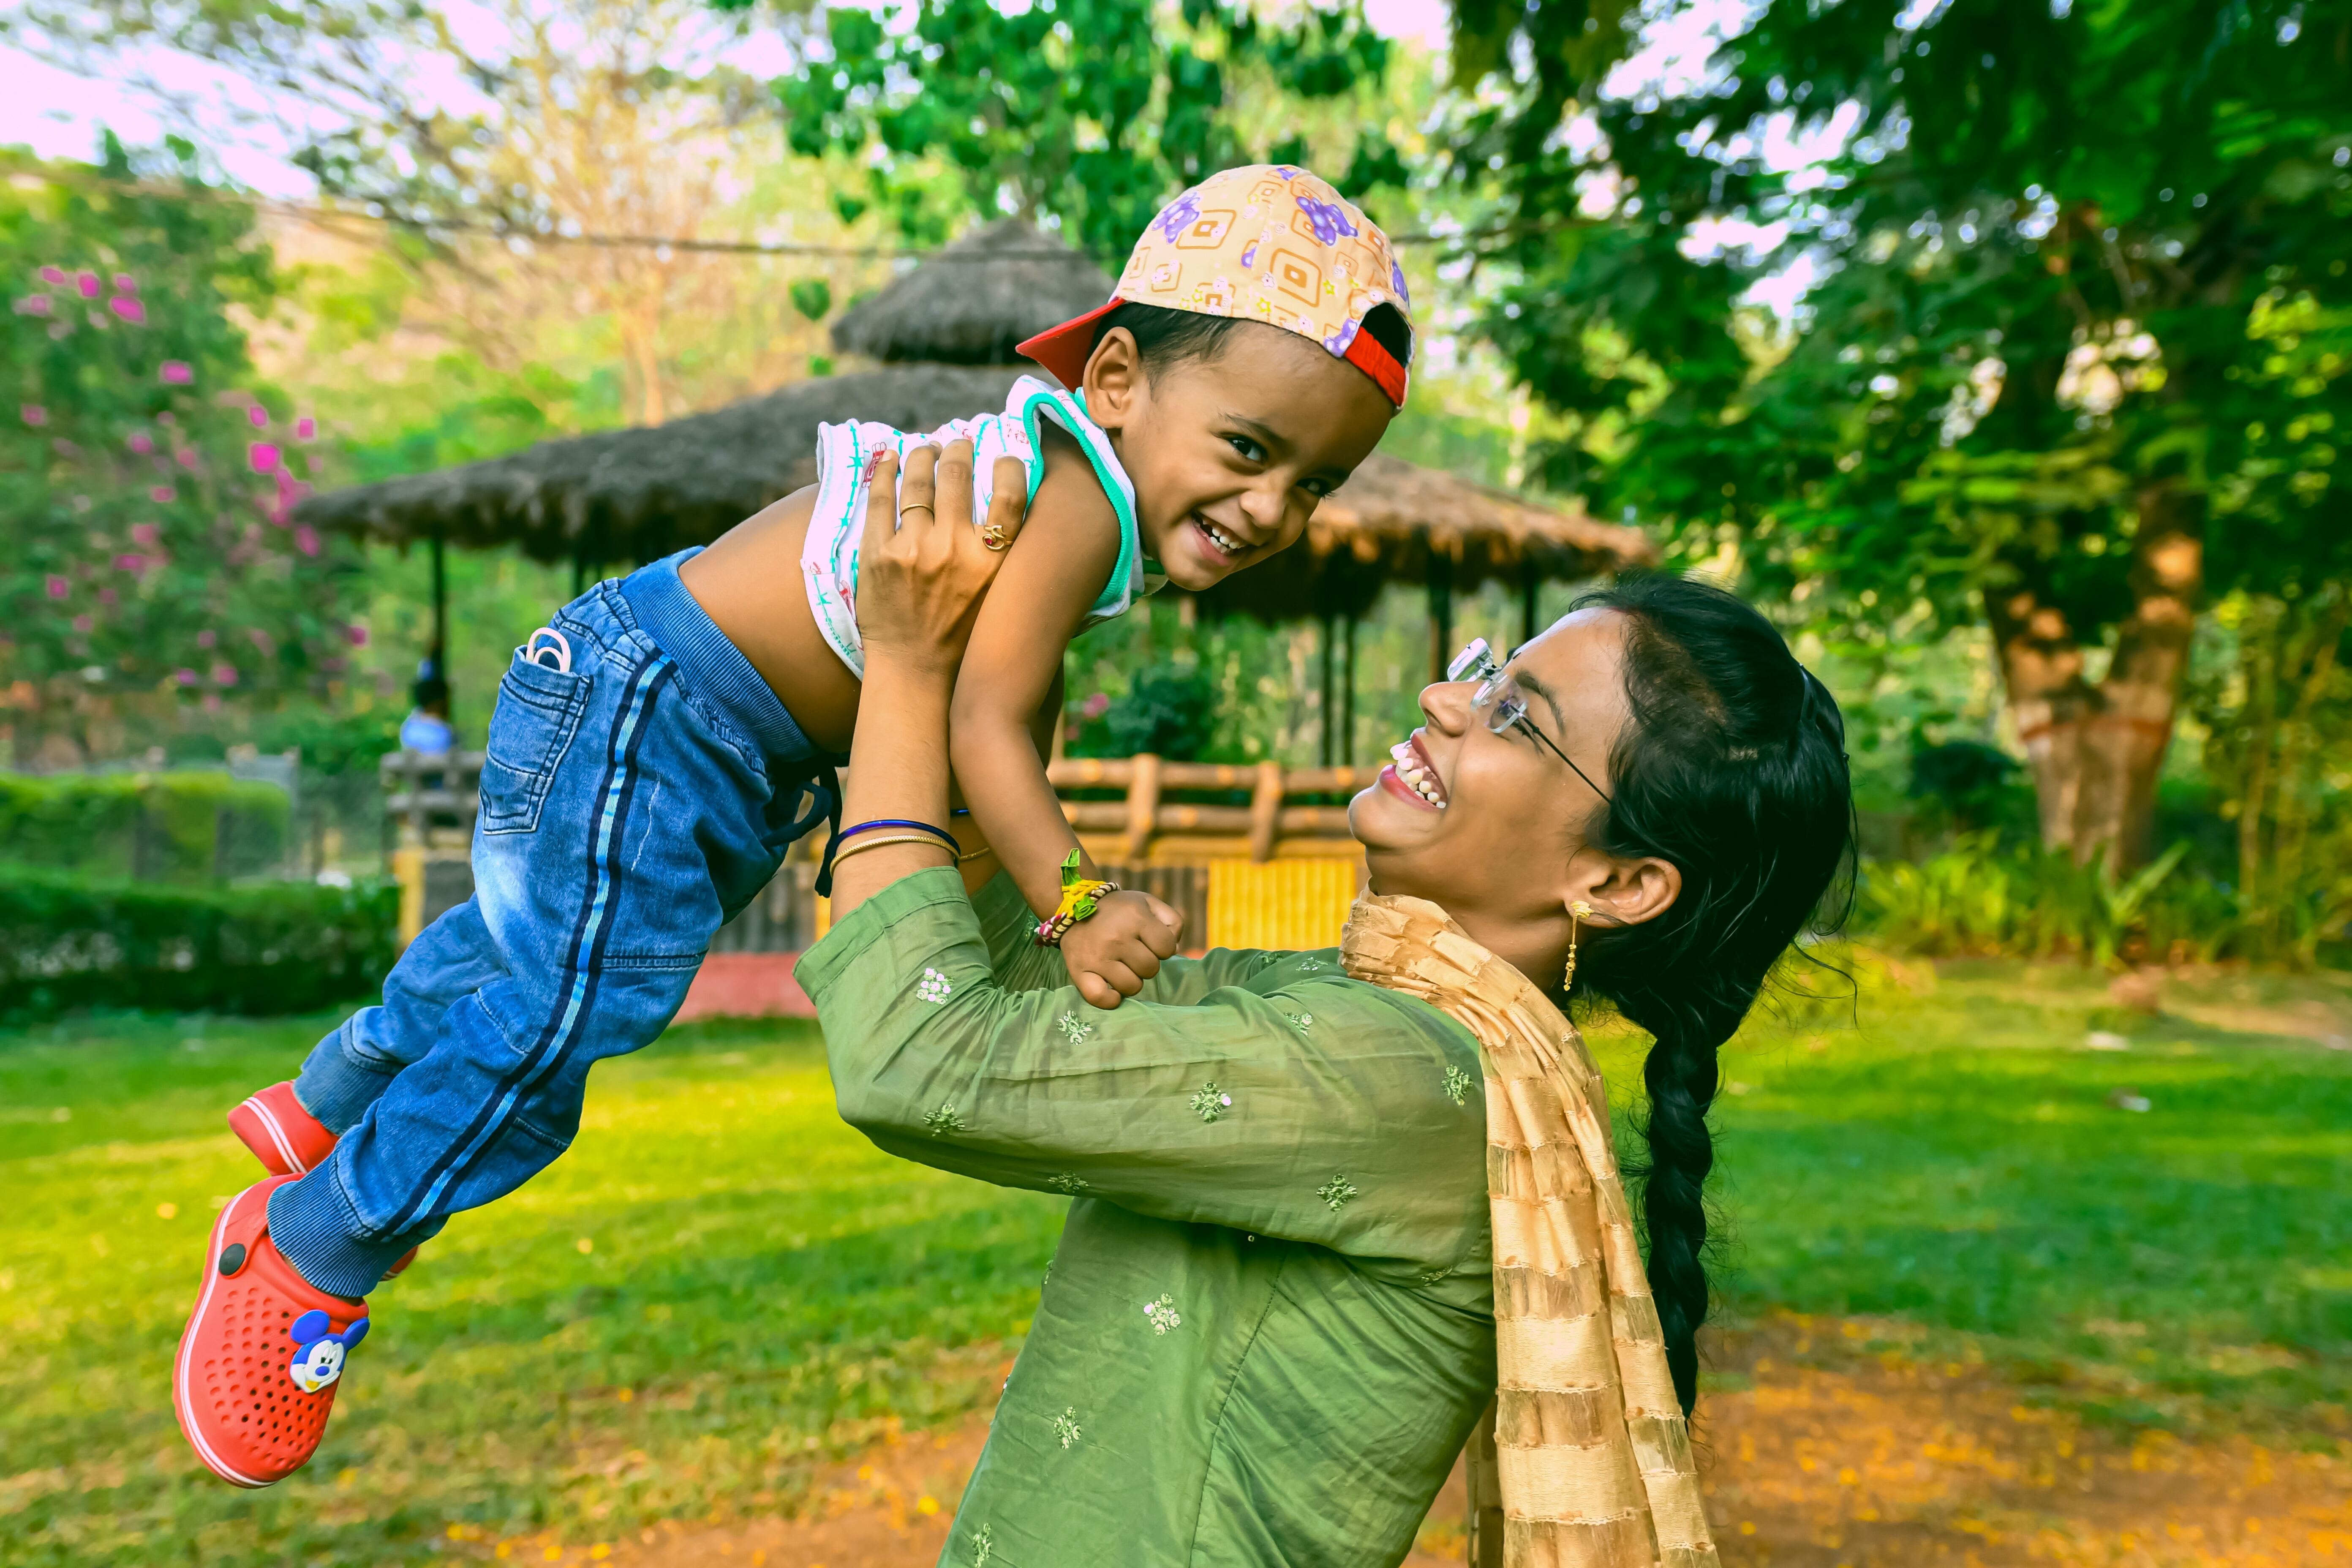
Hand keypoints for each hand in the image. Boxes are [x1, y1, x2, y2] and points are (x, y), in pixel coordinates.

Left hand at [855, 439, 1027, 679]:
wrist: (915, 668)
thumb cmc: (961, 633)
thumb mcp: (996, 593)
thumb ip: (1001, 554)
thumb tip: (1006, 511)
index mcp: (992, 562)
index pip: (1011, 496)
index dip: (1010, 466)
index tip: (1002, 456)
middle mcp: (956, 549)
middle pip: (958, 476)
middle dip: (958, 450)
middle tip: (958, 443)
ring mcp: (914, 549)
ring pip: (918, 479)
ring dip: (922, 454)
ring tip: (925, 447)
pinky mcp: (878, 553)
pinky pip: (881, 498)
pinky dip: (885, 471)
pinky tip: (888, 456)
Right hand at [1059, 890, 1183, 1008]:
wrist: (1074, 906)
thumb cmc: (1118, 909)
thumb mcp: (1148, 903)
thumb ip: (1172, 921)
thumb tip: (1175, 950)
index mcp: (1136, 918)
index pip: (1167, 948)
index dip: (1163, 948)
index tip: (1151, 942)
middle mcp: (1117, 938)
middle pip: (1150, 969)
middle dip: (1147, 964)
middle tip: (1134, 955)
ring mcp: (1097, 957)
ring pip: (1132, 986)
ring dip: (1131, 981)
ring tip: (1122, 967)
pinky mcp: (1079, 971)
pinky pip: (1099, 997)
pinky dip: (1110, 999)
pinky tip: (1113, 991)